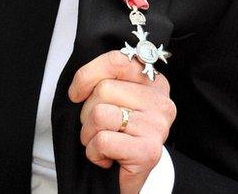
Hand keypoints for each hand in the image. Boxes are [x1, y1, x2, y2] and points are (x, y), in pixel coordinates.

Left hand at [68, 50, 176, 193]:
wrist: (127, 177)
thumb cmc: (116, 133)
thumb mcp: (112, 99)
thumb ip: (103, 81)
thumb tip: (78, 86)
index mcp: (153, 82)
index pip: (116, 61)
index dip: (87, 75)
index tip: (76, 93)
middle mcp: (161, 102)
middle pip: (104, 89)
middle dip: (87, 111)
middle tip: (98, 128)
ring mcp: (157, 127)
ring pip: (100, 114)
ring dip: (89, 133)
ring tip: (101, 142)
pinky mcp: (149, 152)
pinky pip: (103, 140)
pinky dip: (94, 152)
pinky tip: (107, 157)